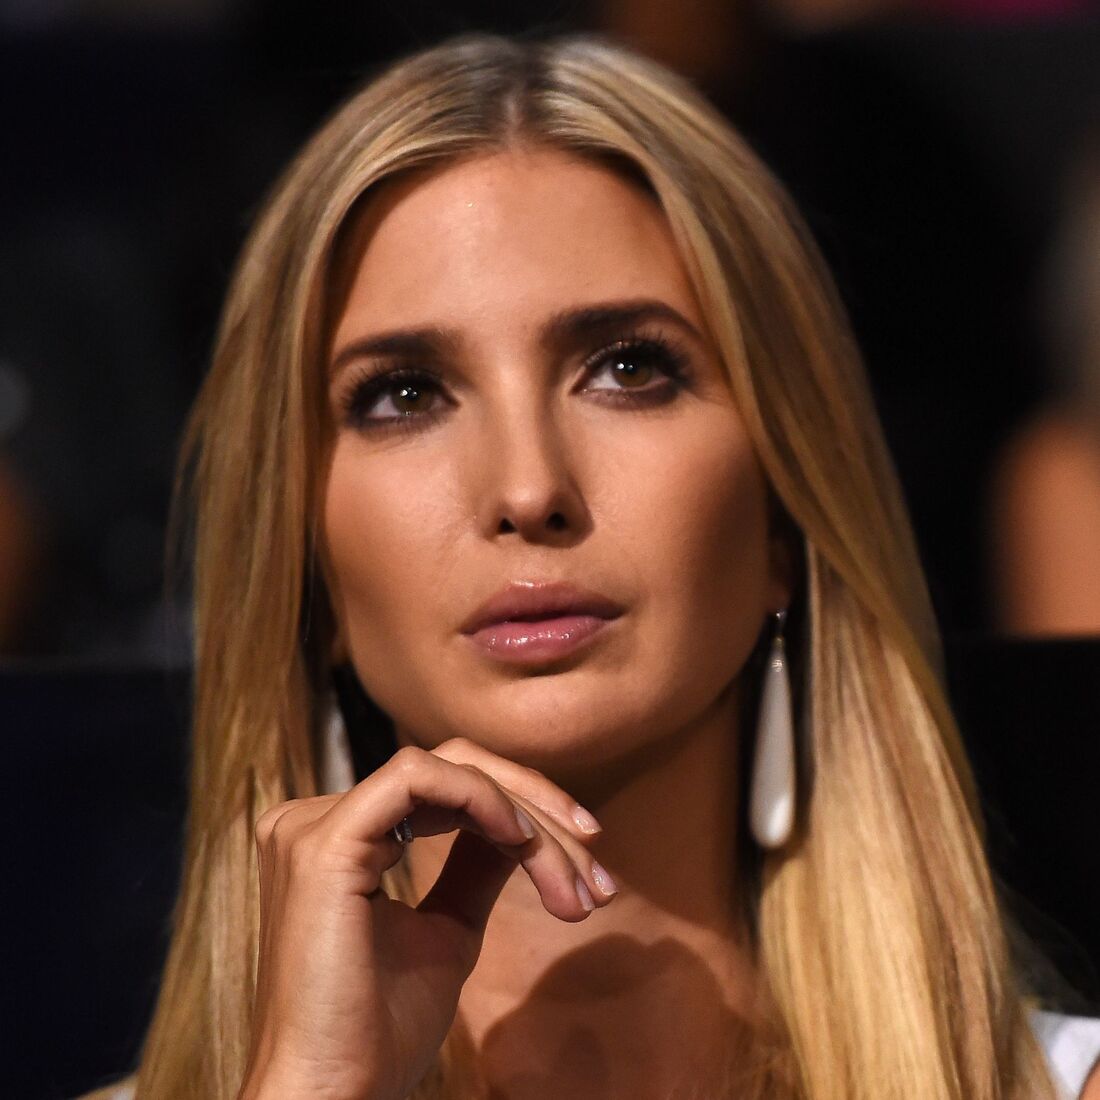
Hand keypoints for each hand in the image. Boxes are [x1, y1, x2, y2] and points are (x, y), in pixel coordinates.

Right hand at [237, 737, 614, 1099]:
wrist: (335, 1097)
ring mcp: (313, 824)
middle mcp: (315, 818)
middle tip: (596, 878)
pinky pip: (417, 778)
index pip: (445, 786)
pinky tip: (523, 841)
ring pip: (449, 770)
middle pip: (453, 768)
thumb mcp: (448, 930)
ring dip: (527, 817)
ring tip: (571, 885)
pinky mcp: (324, 842)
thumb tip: (523, 823)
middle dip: (538, 809)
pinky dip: (482, 798)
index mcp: (340, 836)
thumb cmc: (381, 1031)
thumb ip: (475, 866)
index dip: (525, 808)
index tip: (588, 865)